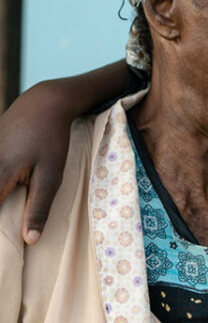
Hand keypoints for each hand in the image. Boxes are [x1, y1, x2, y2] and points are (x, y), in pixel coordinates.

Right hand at [0, 81, 71, 243]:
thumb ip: (40, 207)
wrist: (43, 103)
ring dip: (0, 203)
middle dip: (0, 217)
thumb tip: (31, 240)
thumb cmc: (51, 138)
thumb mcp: (52, 174)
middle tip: (9, 234)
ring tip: (8, 212)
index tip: (4, 254)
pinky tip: (6, 193)